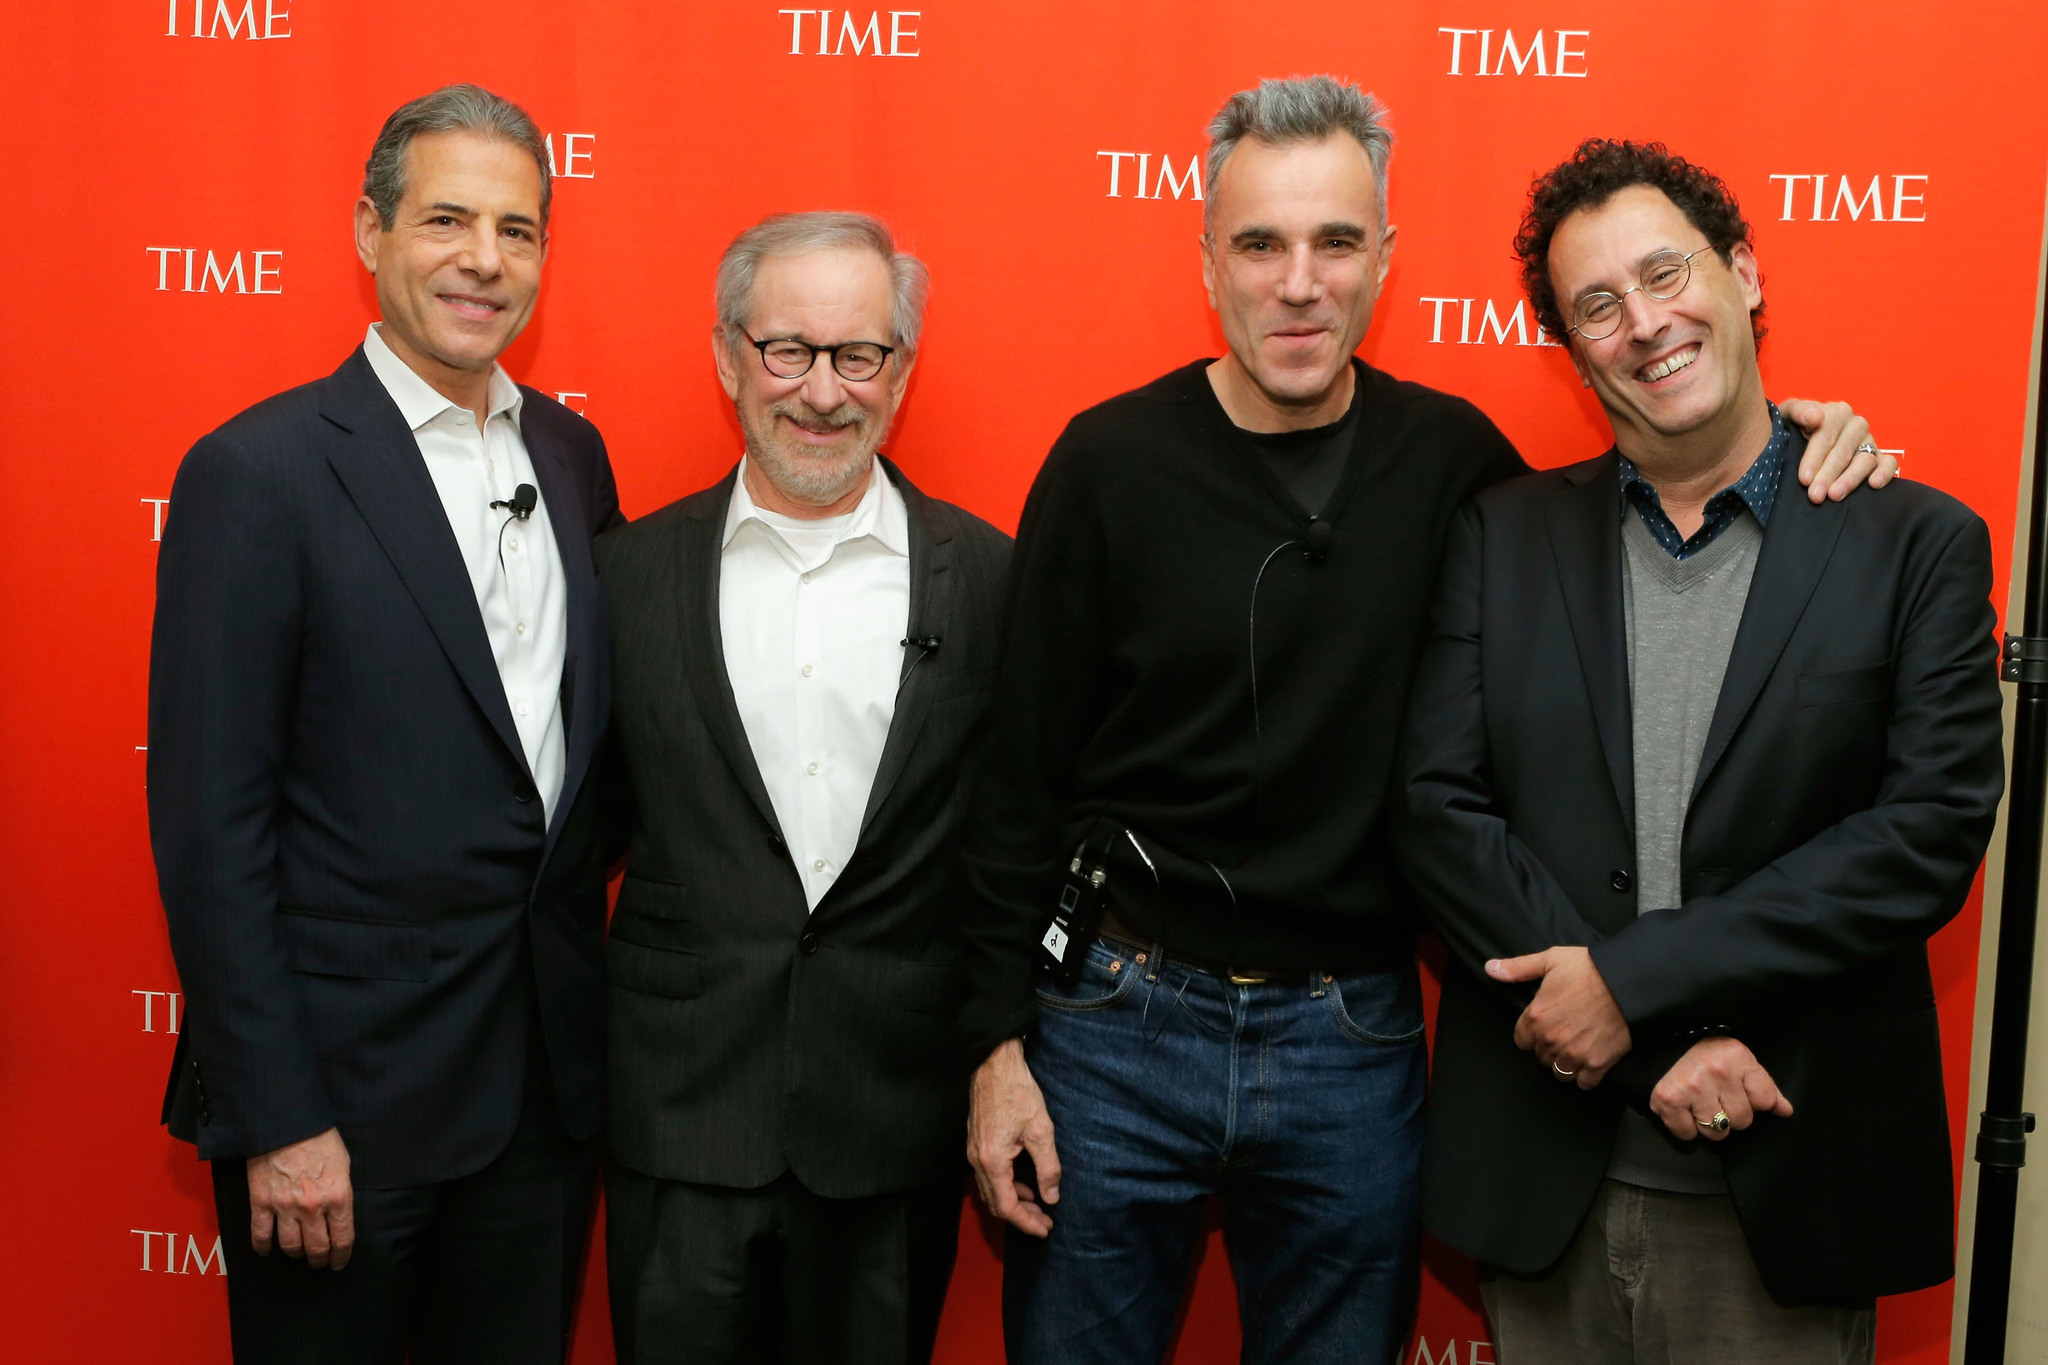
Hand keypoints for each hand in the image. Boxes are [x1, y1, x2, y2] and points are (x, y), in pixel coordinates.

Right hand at [246, 1127, 353, 1269]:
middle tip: (319, 1261)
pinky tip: (266, 1250)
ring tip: (298, 1254)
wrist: (285, 1123)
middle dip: (320, 1259)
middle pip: (317, 1248)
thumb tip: (339, 1212)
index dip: (341, 1256)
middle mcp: (313, 1207)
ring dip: (296, 1254)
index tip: (339, 1262)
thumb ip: (341, 1191)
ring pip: (291, 1246)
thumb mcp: (343, 1163)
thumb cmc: (319, 1137)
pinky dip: (263, 1247)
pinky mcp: (261, 1202)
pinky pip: (261, 1235)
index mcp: (338, 1196)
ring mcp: (285, 1207)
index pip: (342, 1238)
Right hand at [967, 1038, 1060, 1237]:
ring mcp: (973, 1152)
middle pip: (995, 1204)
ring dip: (1013, 1201)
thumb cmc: (1017, 1093)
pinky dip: (1005, 1186)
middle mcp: (977, 1161)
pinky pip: (987, 1176)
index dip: (1026, 1223)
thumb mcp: (1041, 1131)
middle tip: (1044, 1221)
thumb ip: (1048, 1168)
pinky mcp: (975, 1143)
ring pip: (990, 1191)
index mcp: (993, 1162)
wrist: (994, 1064)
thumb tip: (1051, 1196)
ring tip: (1037, 1204)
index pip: (1007, 1207)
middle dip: (1020, 1216)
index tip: (1045, 1229)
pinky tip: (1023, 1181)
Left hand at [1488, 946, 1630, 1087]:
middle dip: (1549, 1048)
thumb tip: (1490, 968)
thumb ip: (1518, 968)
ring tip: (1575, 1050)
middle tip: (1564, 1035)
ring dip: (1565, 1064)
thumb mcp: (1550, 960)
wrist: (1629, 982)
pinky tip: (1591, 1062)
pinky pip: (1584, 1083)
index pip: (1521, 1040)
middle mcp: (1551, 1039)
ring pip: (1559, 1073)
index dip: (1531, 1034)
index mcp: (1536, 1016)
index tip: (1543, 1027)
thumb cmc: (1589, 968)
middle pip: (1541, 1057)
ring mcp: (1574, 1054)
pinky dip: (1586, 1077)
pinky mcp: (1598, 1065)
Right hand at [1650, 1036, 1792, 1139]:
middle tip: (1717, 1097)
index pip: (1765, 1101)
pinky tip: (1684, 1110)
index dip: (1754, 1100)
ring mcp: (1691, 1086)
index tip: (1739, 1089)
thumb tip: (1785, 1111)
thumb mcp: (1741, 1062)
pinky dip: (1685, 1128)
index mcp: (1737, 1057)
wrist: (1663, 1041)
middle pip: (1742, 1120)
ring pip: (1717, 1132)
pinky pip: (1687, 1134)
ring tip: (1701, 1104)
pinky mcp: (1668, 1099)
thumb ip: (1766, 1088)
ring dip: (1710, 1124)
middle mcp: (1715, 1070)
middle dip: (1732, 1114)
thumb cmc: (1707, 1054)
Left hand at [1777, 398, 1898, 503]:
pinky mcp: (1880, 456)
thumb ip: (1798, 411)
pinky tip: (1873, 484)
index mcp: (1836, 412)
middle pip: (1843, 451)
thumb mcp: (1788, 414)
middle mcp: (1856, 425)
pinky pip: (1889, 463)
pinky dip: (1885, 473)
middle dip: (1828, 475)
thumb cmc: (1795, 426)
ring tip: (1835, 495)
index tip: (1804, 479)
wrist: (1801, 437)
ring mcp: (1869, 441)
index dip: (1815, 457)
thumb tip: (1815, 417)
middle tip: (1815, 495)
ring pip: (1865, 460)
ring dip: (1850, 479)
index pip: (1826, 434)